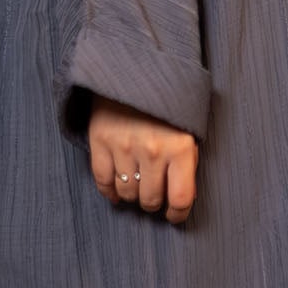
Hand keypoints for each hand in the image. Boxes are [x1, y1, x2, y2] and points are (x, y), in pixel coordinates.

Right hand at [87, 95, 197, 224]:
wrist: (135, 71)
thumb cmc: (166, 104)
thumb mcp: (187, 130)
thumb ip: (186, 163)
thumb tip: (181, 200)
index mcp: (180, 148)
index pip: (181, 198)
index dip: (178, 214)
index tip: (174, 216)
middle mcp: (153, 150)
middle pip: (150, 199)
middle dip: (153, 203)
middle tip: (153, 196)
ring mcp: (124, 146)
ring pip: (127, 192)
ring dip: (132, 195)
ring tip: (136, 185)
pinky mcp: (100, 141)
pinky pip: (103, 180)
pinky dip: (109, 191)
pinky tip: (116, 191)